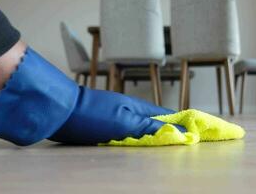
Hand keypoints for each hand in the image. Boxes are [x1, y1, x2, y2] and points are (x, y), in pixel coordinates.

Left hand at [49, 87, 185, 144]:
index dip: (182, 123)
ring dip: (154, 137)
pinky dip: (137, 141)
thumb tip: (178, 131)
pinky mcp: (107, 126)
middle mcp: (131, 112)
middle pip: (156, 123)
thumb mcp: (125, 122)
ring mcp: (118, 118)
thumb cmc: (93, 115)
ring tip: (166, 147)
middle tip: (183, 144)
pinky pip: (128, 134)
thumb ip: (150, 127)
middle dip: (170, 132)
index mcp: (139, 108)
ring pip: (143, 130)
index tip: (195, 132)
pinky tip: (139, 147)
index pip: (168, 116)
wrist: (60, 110)